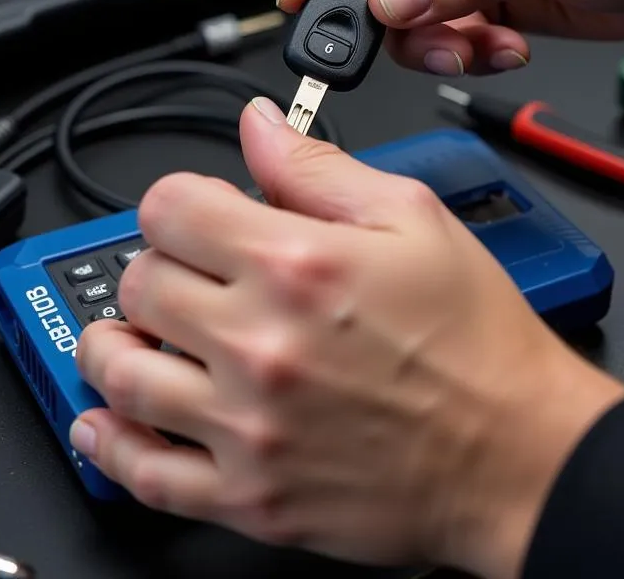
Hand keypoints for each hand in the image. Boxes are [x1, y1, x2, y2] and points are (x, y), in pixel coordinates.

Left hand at [70, 98, 623, 578]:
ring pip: (121, 374)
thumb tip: (262, 126)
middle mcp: (261, 343)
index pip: (171, 208)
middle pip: (141, 282)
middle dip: (160, 265)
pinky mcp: (250, 497)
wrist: (517, 452)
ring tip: (135, 335)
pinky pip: (145, 474)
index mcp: (298, 264)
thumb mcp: (415, 218)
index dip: (181, 200)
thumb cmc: (477, 339)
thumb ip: (319, 168)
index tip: (197, 214)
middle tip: (190, 275)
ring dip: (114, 344)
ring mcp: (248, 426)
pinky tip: (105, 419)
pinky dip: (109, 443)